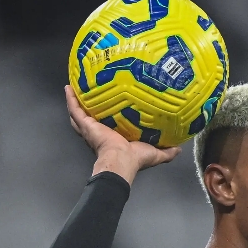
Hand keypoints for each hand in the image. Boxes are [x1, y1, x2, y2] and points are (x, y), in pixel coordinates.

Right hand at [65, 85, 180, 184]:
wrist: (121, 161)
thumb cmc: (136, 159)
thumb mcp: (155, 153)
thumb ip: (167, 151)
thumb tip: (179, 149)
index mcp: (114, 137)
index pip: (110, 124)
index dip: (109, 115)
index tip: (113, 103)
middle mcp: (100, 132)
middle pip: (92, 117)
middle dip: (90, 106)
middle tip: (90, 92)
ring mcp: (91, 127)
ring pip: (80, 112)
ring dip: (76, 100)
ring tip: (75, 87)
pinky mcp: (86, 124)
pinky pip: (75, 109)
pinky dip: (70, 99)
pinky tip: (68, 87)